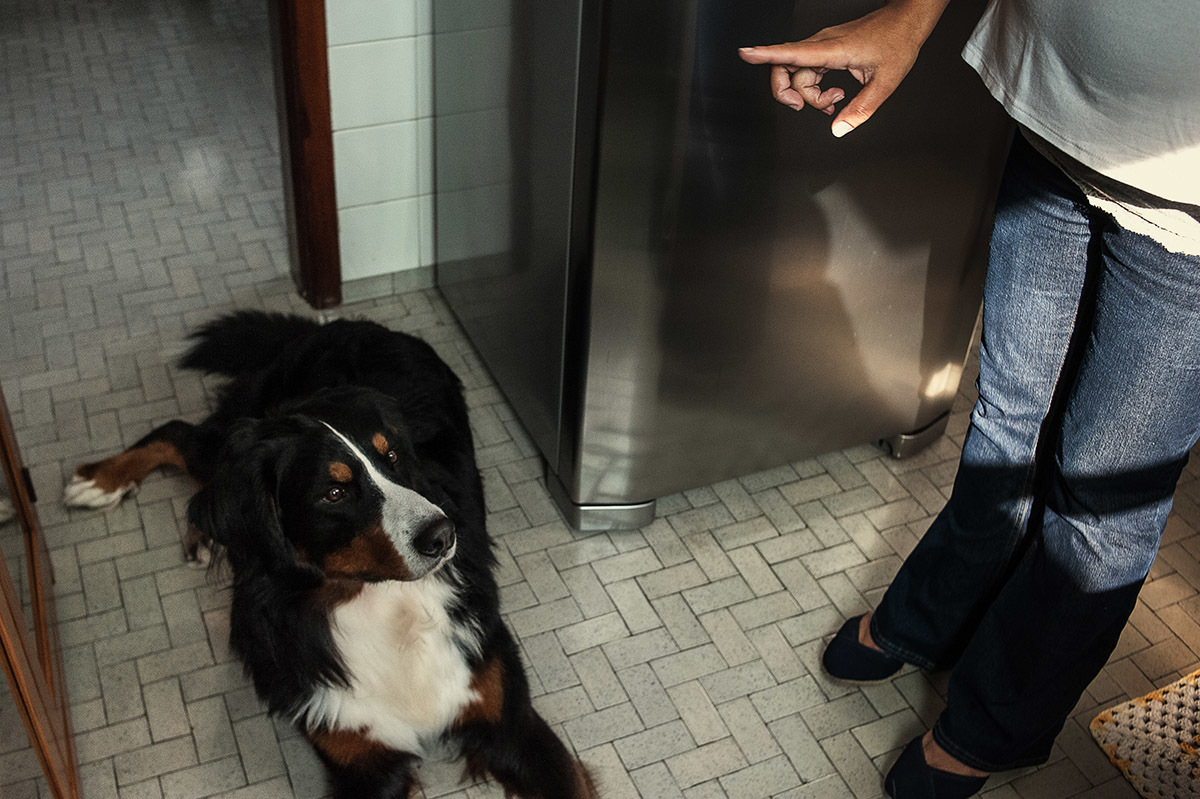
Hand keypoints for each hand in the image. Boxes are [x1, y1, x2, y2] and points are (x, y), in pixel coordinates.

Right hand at [739, 0, 948, 136]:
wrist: (907, 21)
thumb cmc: (898, 42)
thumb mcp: (885, 82)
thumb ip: (860, 110)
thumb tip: (839, 129)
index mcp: (833, 49)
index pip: (791, 52)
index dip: (765, 54)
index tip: (745, 53)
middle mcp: (823, 44)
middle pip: (786, 67)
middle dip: (788, 92)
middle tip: (803, 107)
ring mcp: (824, 46)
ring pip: (798, 73)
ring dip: (810, 94)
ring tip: (834, 101)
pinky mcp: (828, 49)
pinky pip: (809, 70)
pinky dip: (816, 87)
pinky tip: (833, 94)